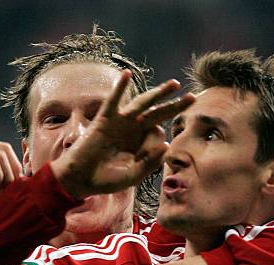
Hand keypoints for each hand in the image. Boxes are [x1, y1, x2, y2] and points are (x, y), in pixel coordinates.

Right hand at [52, 71, 194, 198]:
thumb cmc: (106, 180)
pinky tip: (127, 75)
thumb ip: (150, 163)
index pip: (158, 135)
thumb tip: (166, 144)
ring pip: (142, 104)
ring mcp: (119, 123)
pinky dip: (119, 88)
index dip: (155, 148)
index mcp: (140, 143)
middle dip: (174, 106)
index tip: (142, 161)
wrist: (81, 180)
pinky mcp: (105, 120)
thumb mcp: (133, 175)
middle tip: (192, 98)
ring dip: (157, 93)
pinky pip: (113, 101)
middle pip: (157, 114)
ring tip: (174, 85)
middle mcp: (132, 130)